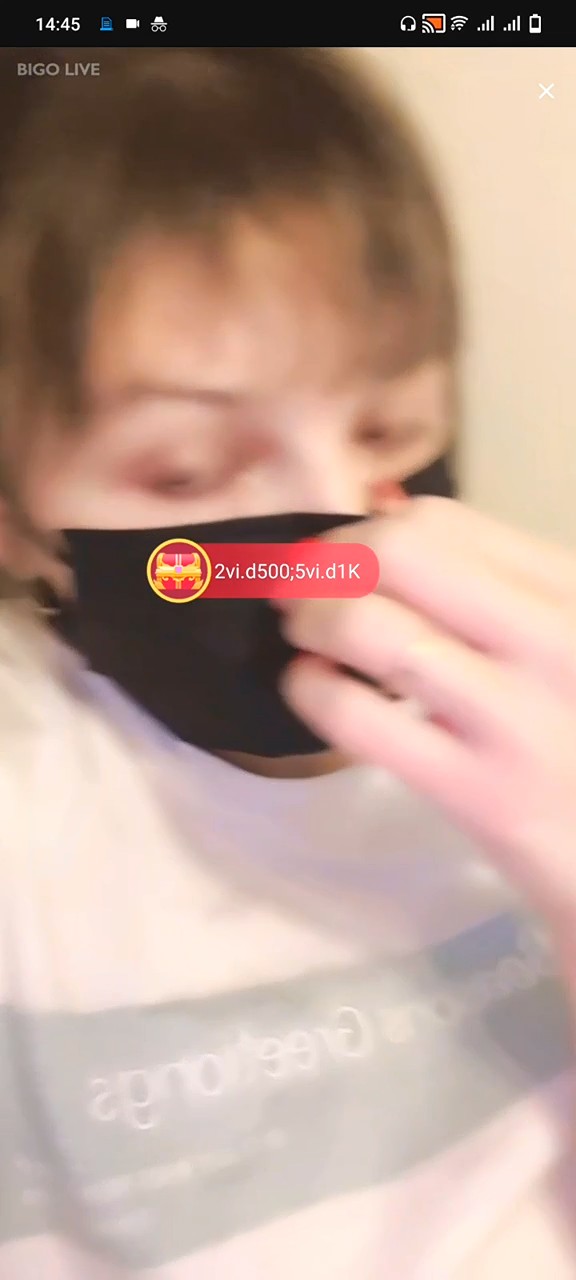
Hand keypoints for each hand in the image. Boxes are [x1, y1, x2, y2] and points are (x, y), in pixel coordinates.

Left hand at [277, 498, 575, 949]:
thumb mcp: (560, 640)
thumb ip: (492, 579)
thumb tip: (383, 503)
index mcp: (572, 590)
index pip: (442, 523)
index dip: (366, 530)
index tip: (341, 558)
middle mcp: (554, 638)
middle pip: (400, 553)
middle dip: (327, 561)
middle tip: (300, 587)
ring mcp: (515, 717)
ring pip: (372, 627)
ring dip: (309, 617)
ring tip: (300, 633)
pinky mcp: (477, 791)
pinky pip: (357, 717)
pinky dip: (309, 688)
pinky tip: (310, 688)